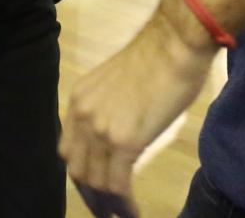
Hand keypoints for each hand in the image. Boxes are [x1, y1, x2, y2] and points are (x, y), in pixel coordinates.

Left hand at [61, 0, 216, 215]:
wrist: (175, 44)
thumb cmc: (159, 58)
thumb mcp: (119, 85)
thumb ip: (111, 109)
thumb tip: (121, 134)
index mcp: (79, 100)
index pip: (69, 150)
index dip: (81, 175)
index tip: (95, 191)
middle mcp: (82, 116)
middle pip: (78, 170)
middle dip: (91, 197)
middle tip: (106, 212)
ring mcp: (101, 130)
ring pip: (97, 183)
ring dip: (108, 206)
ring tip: (121, 217)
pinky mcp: (125, 141)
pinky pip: (118, 186)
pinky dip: (124, 206)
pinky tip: (133, 214)